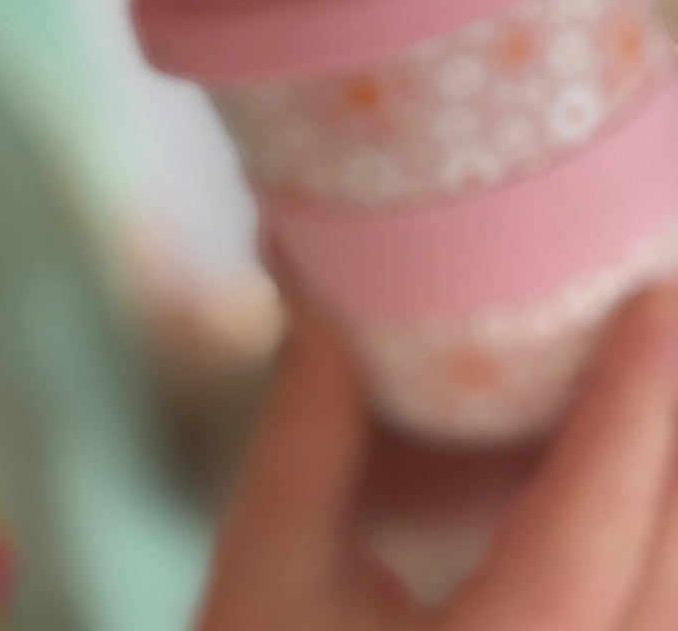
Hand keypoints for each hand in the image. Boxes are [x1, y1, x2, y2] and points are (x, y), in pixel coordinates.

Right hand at [195, 286, 677, 630]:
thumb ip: (306, 438)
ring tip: (672, 383)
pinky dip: (661, 553)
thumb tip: (334, 307)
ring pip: (675, 608)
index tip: (658, 301)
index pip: (580, 531)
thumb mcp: (263, 569)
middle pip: (667, 571)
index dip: (630, 413)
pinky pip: (651, 622)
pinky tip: (648, 493)